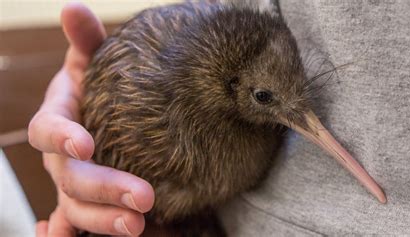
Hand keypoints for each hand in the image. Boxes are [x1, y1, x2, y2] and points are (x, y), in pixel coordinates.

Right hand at [28, 3, 154, 235]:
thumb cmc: (102, 86)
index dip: (61, 136)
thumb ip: (87, 41)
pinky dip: (68, 236)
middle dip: (104, 188)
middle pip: (70, 178)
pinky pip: (73, 225)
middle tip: (144, 197)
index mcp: (59, 118)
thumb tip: (73, 7)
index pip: (49, 128)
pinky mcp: (83, 202)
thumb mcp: (95, 63)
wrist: (105, 112)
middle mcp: (59, 156)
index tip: (85, 143)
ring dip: (102, 219)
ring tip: (138, 225)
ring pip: (76, 207)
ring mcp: (69, 183)